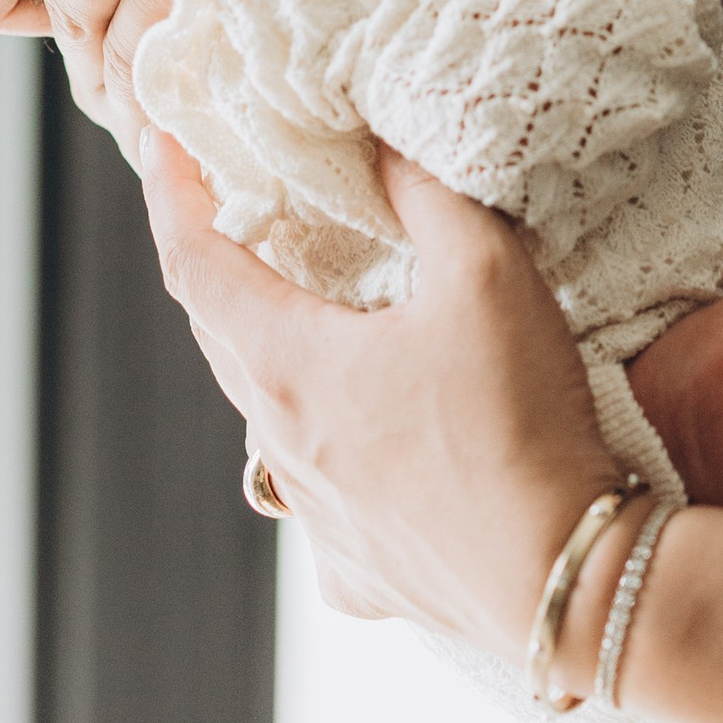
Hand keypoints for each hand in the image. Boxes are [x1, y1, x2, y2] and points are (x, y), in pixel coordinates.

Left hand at [139, 130, 617, 662]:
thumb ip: (427, 194)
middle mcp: (282, 448)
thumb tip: (382, 143)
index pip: (195, 266)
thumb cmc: (520, 422)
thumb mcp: (488, 274)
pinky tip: (379, 448)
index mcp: (292, 368)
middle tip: (234, 215)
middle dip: (219, 271)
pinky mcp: (355, 570)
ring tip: (315, 324)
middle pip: (223, 339)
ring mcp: (313, 520)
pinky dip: (333, 458)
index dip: (169, 197)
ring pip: (269, 424)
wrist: (564, 578)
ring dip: (277, 362)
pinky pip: (321, 502)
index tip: (158, 146)